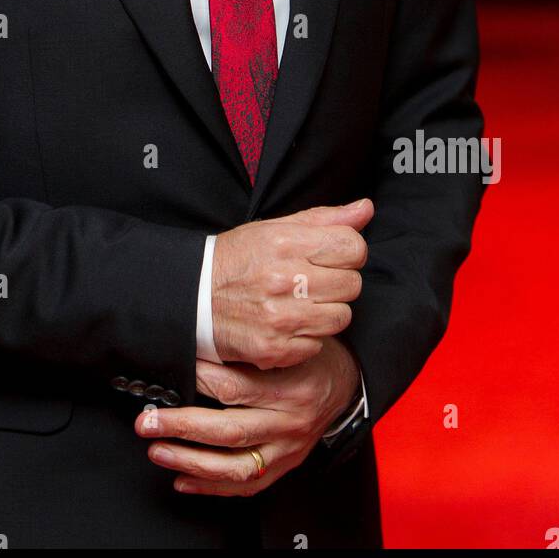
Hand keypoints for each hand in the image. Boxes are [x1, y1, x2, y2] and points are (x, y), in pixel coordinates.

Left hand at [135, 338, 361, 496]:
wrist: (345, 382)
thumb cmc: (310, 357)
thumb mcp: (286, 344)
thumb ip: (249, 349)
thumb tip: (196, 347)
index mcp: (288, 388)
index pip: (234, 388)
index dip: (198, 381)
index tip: (171, 374)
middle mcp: (288, 422)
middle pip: (228, 431)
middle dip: (181, 427)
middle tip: (148, 421)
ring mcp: (286, 449)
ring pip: (233, 466)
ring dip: (189, 461)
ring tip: (158, 450)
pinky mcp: (283, 466)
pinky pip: (245, 486)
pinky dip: (210, 487)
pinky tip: (183, 479)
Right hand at [211, 199, 372, 368]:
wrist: (192, 298)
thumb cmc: (236, 260)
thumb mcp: (274, 228)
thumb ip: (323, 219)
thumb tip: (365, 209)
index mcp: (286, 243)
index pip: (353, 247)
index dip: (347, 251)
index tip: (331, 256)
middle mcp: (285, 280)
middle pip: (352, 284)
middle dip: (337, 282)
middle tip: (311, 280)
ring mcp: (281, 318)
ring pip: (341, 317)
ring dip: (326, 311)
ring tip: (300, 302)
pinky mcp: (277, 349)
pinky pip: (319, 344)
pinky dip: (307, 336)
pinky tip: (286, 323)